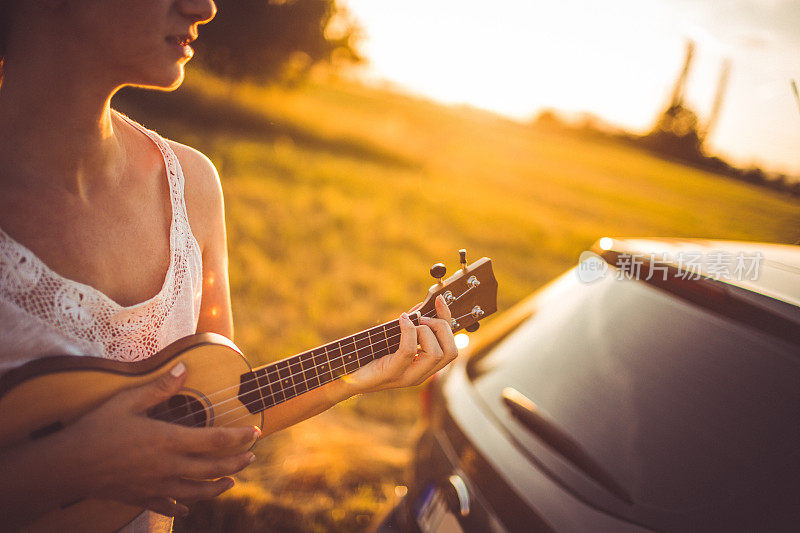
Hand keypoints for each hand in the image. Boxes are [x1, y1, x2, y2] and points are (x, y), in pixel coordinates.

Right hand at [63, 363, 259, 516]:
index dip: (240, 436)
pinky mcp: (142, 497)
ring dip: (218, 486)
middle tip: (252, 456)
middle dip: (237, 462)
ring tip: (231, 481)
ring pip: (197, 492)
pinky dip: (183, 507)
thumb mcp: (128, 400)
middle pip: (213, 468)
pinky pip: (169, 506)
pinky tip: (189, 507)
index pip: (216, 440)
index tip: (256, 431)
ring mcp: (156, 485)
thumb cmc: (97, 428)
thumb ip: (160, 386)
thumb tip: (184, 367)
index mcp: (169, 440)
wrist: (68, 465)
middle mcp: (168, 466)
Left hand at [345, 295, 458, 393]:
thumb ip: (411, 326)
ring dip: (425, 330)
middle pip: (451, 351)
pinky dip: (408, 331)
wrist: (345, 376)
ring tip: (409, 323)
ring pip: (435, 353)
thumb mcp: (394, 337)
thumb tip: (423, 306)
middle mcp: (421, 375)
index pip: (451, 348)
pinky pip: (409, 351)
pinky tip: (401, 320)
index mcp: (425, 367)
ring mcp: (408, 377)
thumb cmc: (369, 355)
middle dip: (440, 327)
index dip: (449, 321)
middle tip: (421, 318)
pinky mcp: (392, 373)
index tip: (440, 300)